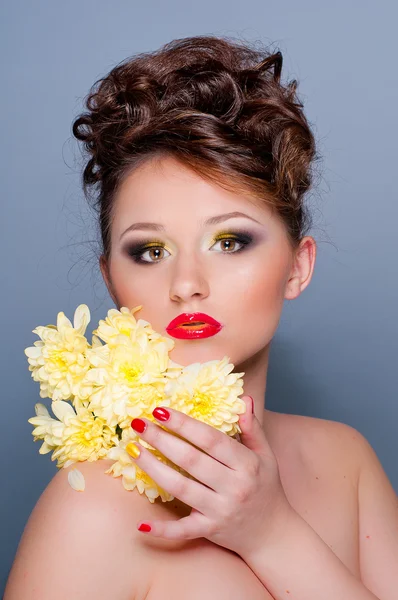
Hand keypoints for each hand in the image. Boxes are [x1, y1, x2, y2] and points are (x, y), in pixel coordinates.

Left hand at [128, 396, 293, 557]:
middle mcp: (233, 487)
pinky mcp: (210, 531)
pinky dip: (162, 530)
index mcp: (246, 464)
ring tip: (132, 450)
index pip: (210, 439)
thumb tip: (243, 398)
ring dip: (153, 468)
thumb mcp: (265, 455)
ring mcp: (220, 511)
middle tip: (139, 424)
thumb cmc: (266, 488)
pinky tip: (140, 524)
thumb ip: (252, 426)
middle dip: (162, 440)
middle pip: (190, 460)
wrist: (274, 534)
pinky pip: (182, 531)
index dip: (184, 424)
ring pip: (181, 488)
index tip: (161, 410)